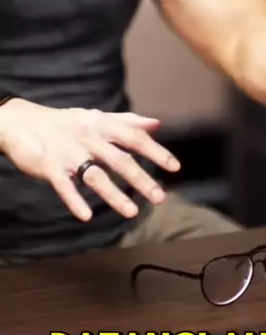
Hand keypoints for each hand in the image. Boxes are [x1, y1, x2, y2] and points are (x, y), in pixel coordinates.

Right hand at [0, 100, 180, 221]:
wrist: (21, 121)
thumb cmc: (64, 122)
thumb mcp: (95, 117)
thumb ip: (127, 122)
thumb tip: (157, 124)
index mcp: (102, 125)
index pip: (135, 137)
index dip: (156, 152)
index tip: (175, 167)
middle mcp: (88, 138)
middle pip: (119, 160)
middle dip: (141, 179)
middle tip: (159, 197)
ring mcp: (68, 153)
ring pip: (95, 176)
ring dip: (114, 196)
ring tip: (132, 213)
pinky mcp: (49, 167)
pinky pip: (64, 186)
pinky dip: (75, 201)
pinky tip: (86, 217)